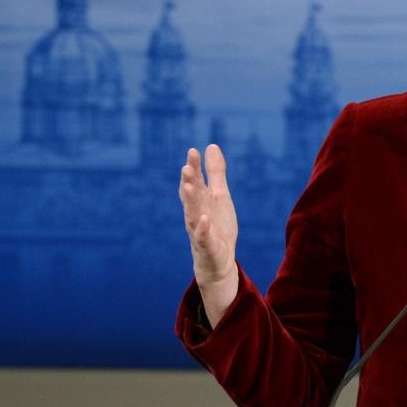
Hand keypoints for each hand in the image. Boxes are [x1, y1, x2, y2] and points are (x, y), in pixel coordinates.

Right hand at [179, 144, 239, 325]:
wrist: (219, 259)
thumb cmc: (216, 225)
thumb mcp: (220, 196)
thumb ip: (216, 173)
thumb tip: (210, 146)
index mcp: (200, 201)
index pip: (194, 182)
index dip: (193, 167)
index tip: (193, 151)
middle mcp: (196, 214)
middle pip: (190, 197)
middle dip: (188, 182)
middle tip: (187, 167)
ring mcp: (199, 230)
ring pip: (193, 215)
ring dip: (191, 202)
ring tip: (190, 187)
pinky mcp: (207, 246)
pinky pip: (204, 237)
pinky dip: (203, 228)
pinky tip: (205, 219)